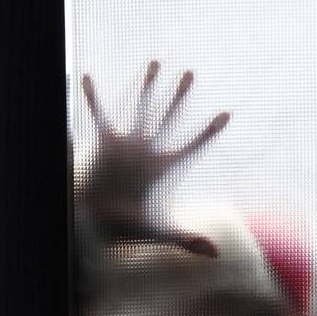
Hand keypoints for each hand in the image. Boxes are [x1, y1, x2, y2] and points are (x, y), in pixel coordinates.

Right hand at [78, 62, 228, 254]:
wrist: (98, 225)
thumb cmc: (127, 229)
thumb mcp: (158, 233)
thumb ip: (186, 241)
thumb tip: (215, 253)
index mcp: (163, 169)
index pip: (191, 147)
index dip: (208, 132)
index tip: (226, 114)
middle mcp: (147, 152)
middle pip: (168, 118)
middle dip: (179, 97)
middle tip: (191, 73)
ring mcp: (127, 146)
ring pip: (140, 108)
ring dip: (147, 87)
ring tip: (156, 62)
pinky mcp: (105, 145)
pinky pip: (100, 116)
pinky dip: (93, 99)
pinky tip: (89, 78)